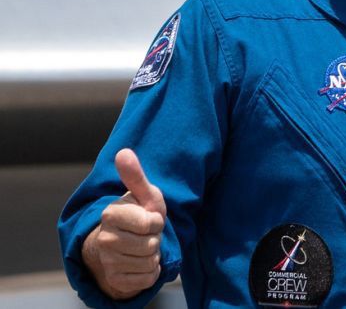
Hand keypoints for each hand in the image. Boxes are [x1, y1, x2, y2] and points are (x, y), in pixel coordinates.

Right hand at [82, 148, 167, 299]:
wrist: (127, 242)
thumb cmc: (140, 214)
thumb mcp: (145, 195)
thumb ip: (135, 176)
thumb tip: (123, 152)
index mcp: (110, 214)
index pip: (151, 223)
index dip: (156, 221)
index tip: (149, 218)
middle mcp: (103, 239)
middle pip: (151, 245)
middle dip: (155, 239)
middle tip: (146, 234)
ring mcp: (107, 261)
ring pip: (149, 262)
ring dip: (153, 255)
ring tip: (143, 246)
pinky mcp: (115, 280)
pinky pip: (147, 279)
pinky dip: (151, 272)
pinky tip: (140, 262)